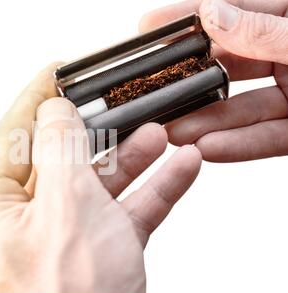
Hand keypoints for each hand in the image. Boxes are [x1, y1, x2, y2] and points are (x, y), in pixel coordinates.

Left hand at [0, 63, 201, 292]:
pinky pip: (119, 215)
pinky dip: (149, 193)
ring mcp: (56, 243)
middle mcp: (17, 228)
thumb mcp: (66, 209)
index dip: (35, 103)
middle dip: (95, 134)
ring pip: (92, 188)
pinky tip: (177, 170)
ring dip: (129, 161)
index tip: (56, 74)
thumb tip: (55, 111)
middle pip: (56, 163)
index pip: (8, 141)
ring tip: (158, 135)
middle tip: (118, 106)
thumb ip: (60, 150)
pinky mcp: (91, 258)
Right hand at [140, 0, 287, 161]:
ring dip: (206, 122)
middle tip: (157, 91)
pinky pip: (266, 136)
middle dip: (190, 83)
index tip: (150, 26)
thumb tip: (213, 16)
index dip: (189, 18)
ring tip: (175, 131)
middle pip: (229, 66)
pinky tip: (208, 147)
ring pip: (243, 108)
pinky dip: (238, 145)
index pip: (232, 12)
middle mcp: (287, 52)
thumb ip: (263, 32)